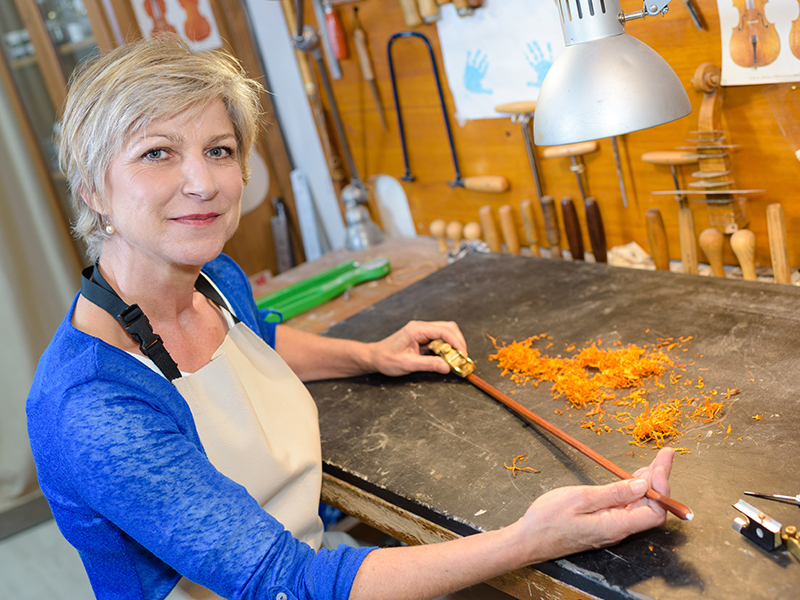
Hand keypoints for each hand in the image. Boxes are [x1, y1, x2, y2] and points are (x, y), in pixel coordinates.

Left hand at [367, 321, 466, 376]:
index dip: (457, 342)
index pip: (444, 331)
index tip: (463, 355)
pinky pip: (440, 339)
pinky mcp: (423, 338)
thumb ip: (429, 364)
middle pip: (448, 328)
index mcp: (416, 329)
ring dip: (454, 344)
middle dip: (459, 342)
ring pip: (446, 332)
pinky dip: (447, 347)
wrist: (374, 357)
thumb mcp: (408, 364)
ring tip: (456, 359)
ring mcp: (422, 331)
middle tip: (463, 358)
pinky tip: (447, 358)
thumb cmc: (386, 359)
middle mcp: (421, 327)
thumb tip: (448, 367)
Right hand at [514, 448, 674, 562]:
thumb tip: (642, 485)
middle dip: (659, 479)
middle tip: (664, 454)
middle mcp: (618, 529)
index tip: (658, 464)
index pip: (655, 511)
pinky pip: (626, 507)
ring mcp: (611, 526)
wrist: (528, 539)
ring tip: (653, 462)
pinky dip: (633, 490)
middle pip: (651, 507)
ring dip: (648, 483)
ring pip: (639, 506)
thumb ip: (613, 493)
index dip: (662, 488)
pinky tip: (632, 477)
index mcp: (616, 526)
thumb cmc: (549, 520)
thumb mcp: (580, 499)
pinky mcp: (603, 523)